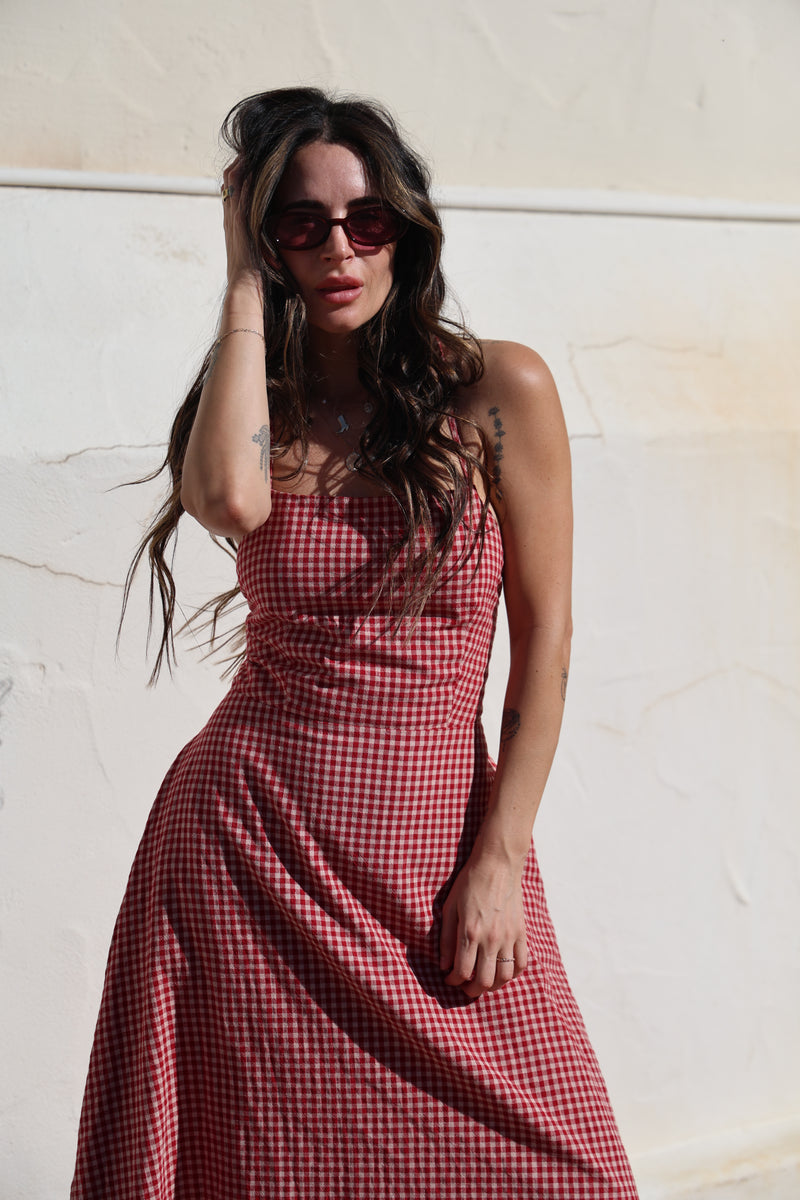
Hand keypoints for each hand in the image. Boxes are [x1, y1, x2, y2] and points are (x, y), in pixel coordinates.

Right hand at [221, 161, 263, 296]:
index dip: (239, 177)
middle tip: (249, 149)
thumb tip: (276, 245)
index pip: (233, 194)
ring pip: (232, 186)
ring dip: (241, 167)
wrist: (245, 291)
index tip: (250, 162)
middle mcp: (231, 222)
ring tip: (249, 150)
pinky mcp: (241, 226)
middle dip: (239, 165)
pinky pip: (241, 198)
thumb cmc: (255, 281)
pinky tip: (252, 167)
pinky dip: (245, 182)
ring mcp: (234, 223)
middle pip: (229, 184)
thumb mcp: (259, 257)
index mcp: (235, 228)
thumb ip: (264, 245)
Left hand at [439, 845, 528, 997]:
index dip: (452, 980)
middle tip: (464, 985)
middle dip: (471, 990)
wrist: (498, 864)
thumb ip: (446, 939)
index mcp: (470, 932)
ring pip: (504, 977)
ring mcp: (509, 937)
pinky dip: (512, 973)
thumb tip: (444, 966)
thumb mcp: (450, 907)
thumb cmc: (469, 883)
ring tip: (482, 980)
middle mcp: (491, 938)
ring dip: (492, 986)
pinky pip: (522, 964)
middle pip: (484, 982)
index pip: (462, 972)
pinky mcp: (521, 933)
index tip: (448, 977)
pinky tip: (501, 970)